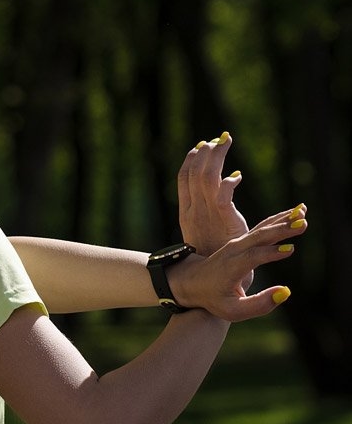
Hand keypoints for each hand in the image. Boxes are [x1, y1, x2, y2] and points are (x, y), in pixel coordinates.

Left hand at [168, 206, 307, 321]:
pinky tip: (296, 212)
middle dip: (281, 230)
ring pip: (262, 228)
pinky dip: (279, 220)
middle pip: (259, 237)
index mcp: (231, 266)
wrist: (191, 281)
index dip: (271, 253)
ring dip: (283, 220)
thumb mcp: (233, 310)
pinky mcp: (242, 240)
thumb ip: (259, 305)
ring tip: (303, 213)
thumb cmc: (213, 298)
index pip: (253, 257)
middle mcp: (234, 250)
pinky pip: (262, 227)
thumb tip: (286, 292)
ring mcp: (237, 243)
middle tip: (303, 224)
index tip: (290, 249)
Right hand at [177, 132, 247, 255]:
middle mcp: (194, 211)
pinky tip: (238, 176)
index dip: (191, 160)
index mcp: (187, 213)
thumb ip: (208, 215)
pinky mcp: (225, 222)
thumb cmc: (211, 261)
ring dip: (217, 158)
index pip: (184, 178)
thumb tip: (216, 196)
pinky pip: (223, 195)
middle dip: (206, 153)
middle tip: (219, 139)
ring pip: (207, 177)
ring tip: (226, 143)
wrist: (212, 284)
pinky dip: (230, 182)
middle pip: (195, 173)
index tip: (201, 145)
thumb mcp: (203, 235)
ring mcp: (208, 216)